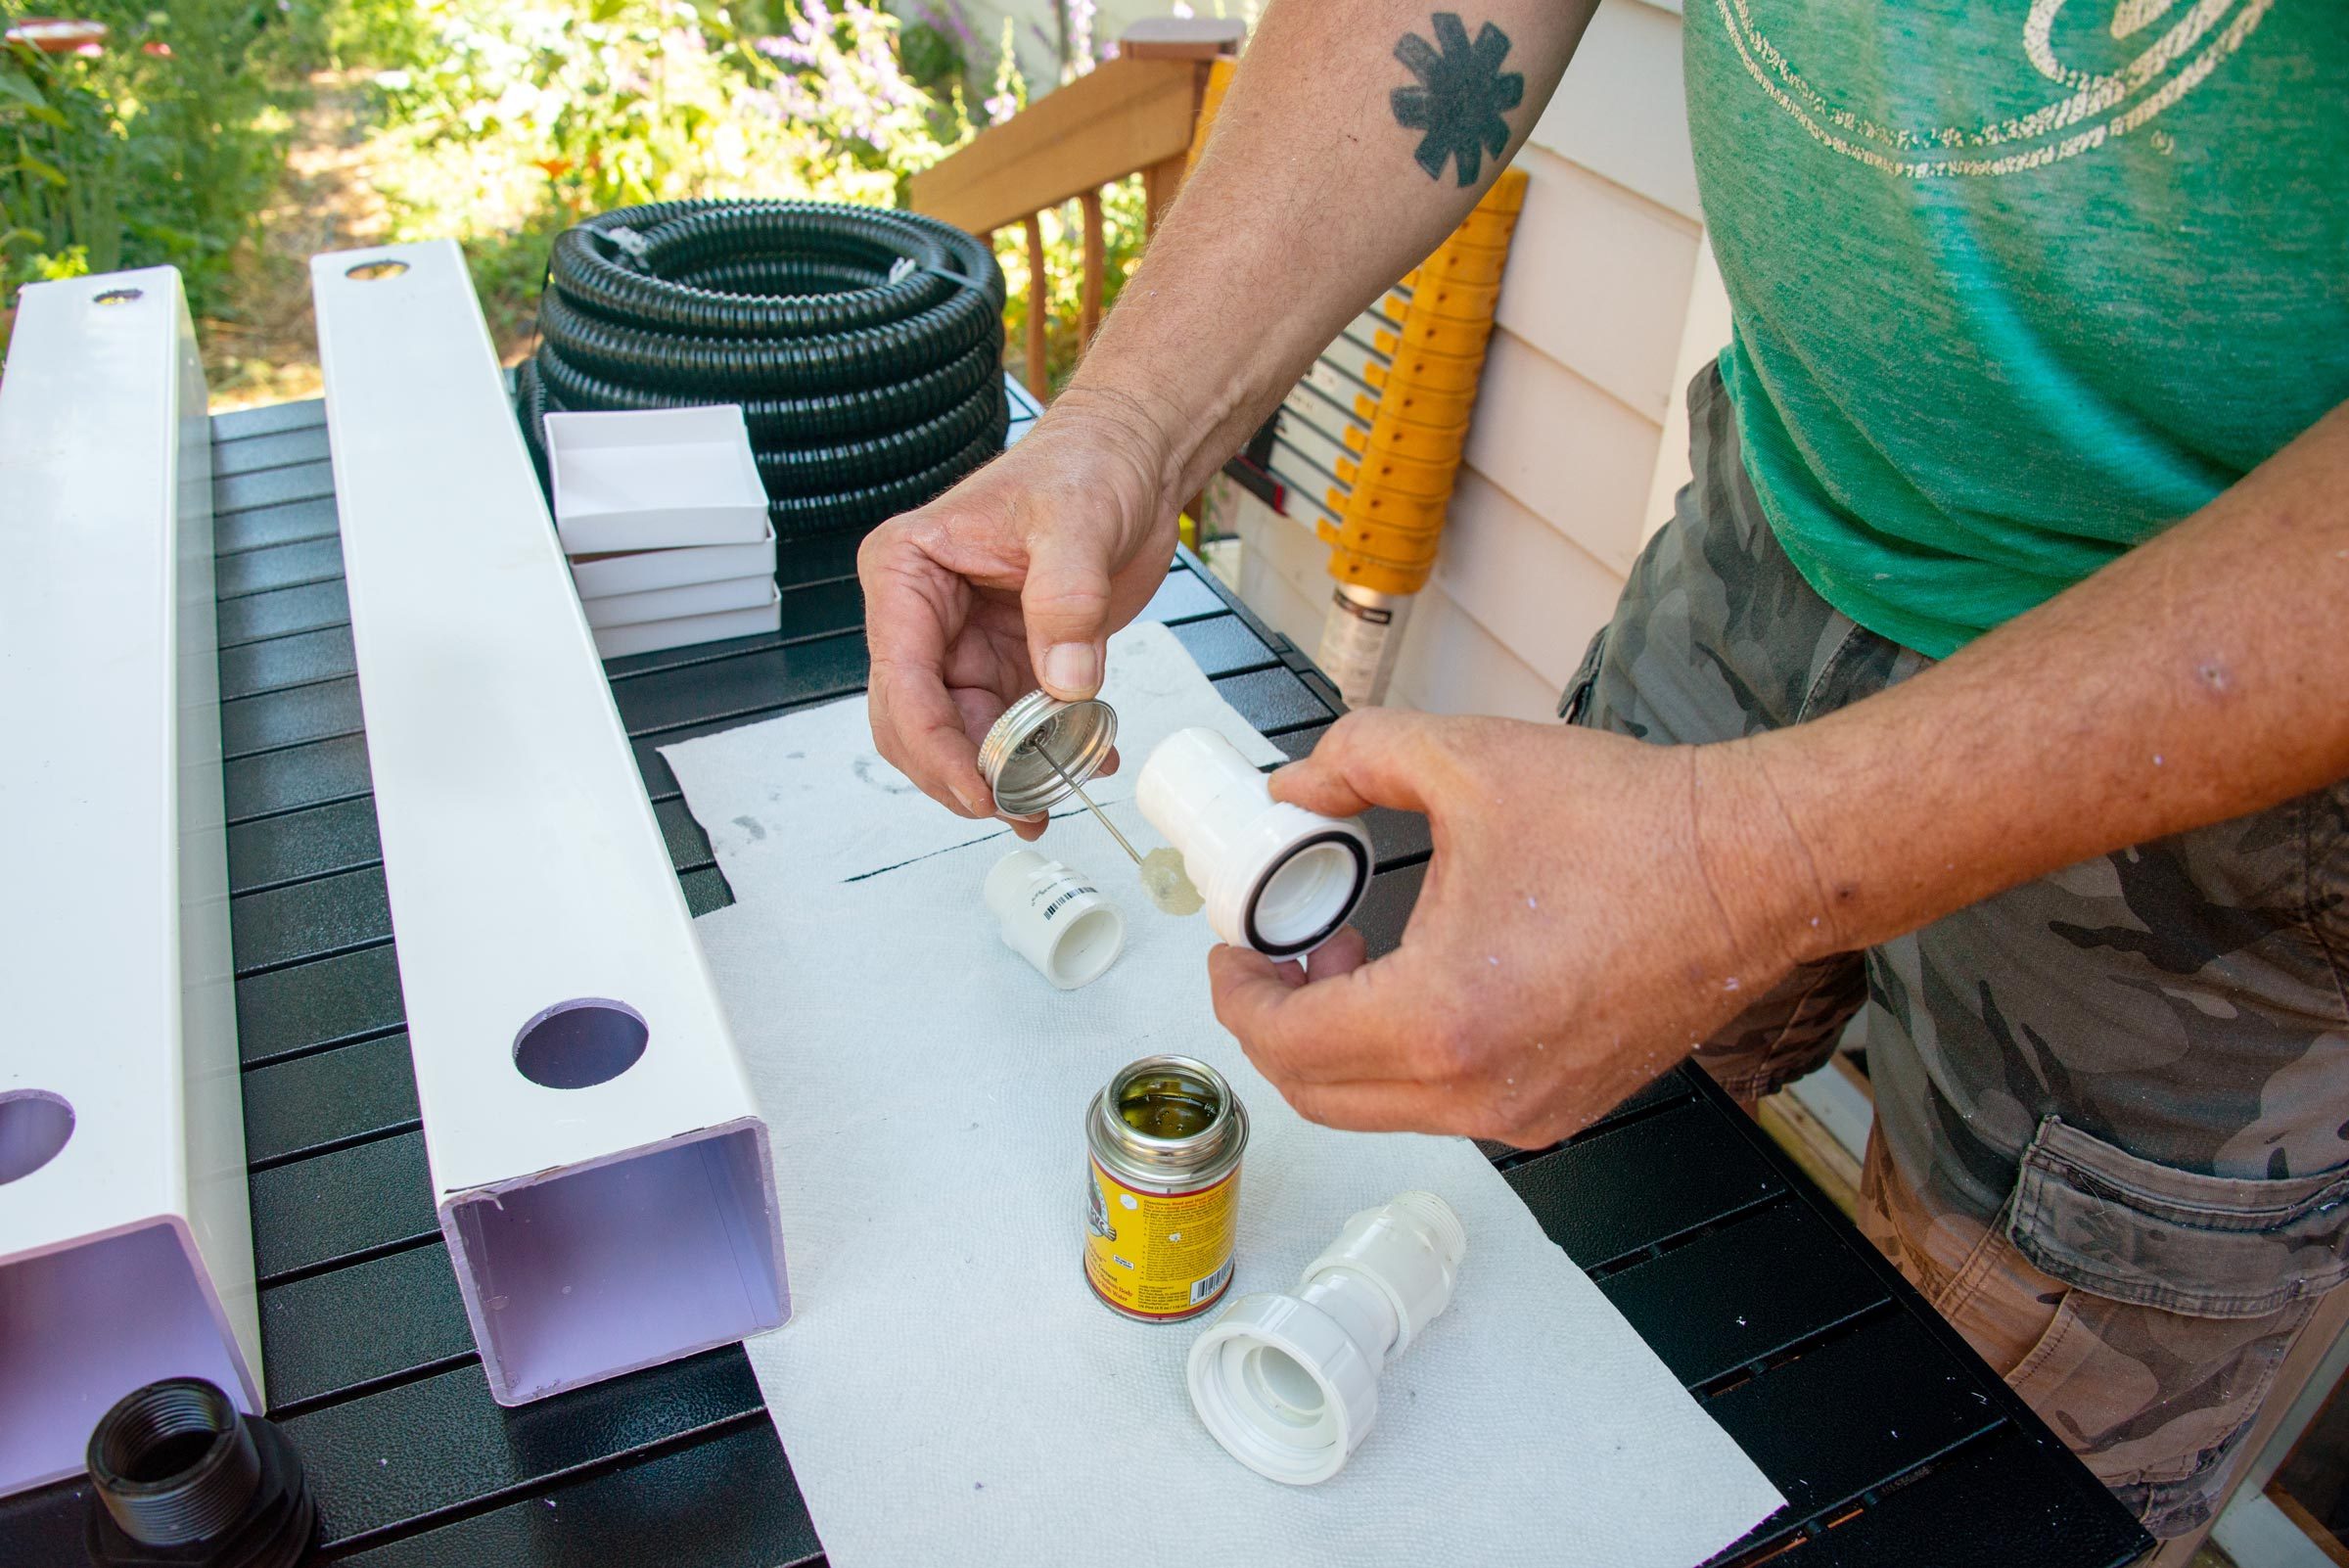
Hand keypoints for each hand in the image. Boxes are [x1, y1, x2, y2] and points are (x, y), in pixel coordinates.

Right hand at [860, 397, 1180, 836]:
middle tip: (1016, 809)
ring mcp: (966, 645)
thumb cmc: (1086, 465)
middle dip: (961, 773)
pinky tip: (1085, 759)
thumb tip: (1066, 683)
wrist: (1133, 459)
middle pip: (917, 723)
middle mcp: (924, 615)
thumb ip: (1068, 602)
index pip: (902, 679)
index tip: (977, 790)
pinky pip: (1016, 727)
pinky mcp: (1012, 661)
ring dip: (1003, 774)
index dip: (934, 746)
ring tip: (1049, 799)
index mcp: (907, 572)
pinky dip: (1045, 753)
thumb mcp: (1077, 524)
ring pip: (964, 736)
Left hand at [1208, 709, 1827, 1145]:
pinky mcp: (1561, 1111)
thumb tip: (1294, 786)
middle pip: (1319, 1095)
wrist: (1755, 866)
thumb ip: (1355, 760)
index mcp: (1441, 1017)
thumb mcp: (1465, 758)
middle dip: (1278, 1025)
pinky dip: (1405, 1058)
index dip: (1237, 995)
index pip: (1286, 1043)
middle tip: (1280, 953)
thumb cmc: (1630, 823)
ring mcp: (1525, 1115)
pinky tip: (1423, 978)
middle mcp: (1479, 1090)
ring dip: (1340, 1044)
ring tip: (1353, 954)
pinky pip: (1445, 1106)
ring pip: (1379, 1109)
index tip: (1236, 950)